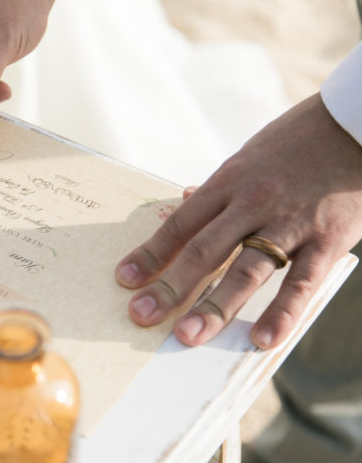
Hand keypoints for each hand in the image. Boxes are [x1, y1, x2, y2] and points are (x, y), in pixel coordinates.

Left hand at [115, 93, 361, 348]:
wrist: (357, 124)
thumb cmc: (297, 142)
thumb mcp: (249, 157)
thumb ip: (216, 189)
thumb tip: (180, 204)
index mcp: (229, 182)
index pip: (181, 225)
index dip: (151, 252)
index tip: (125, 278)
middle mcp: (252, 204)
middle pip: (204, 251)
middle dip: (170, 286)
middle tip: (140, 315)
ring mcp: (289, 223)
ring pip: (246, 270)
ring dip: (215, 305)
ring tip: (188, 335)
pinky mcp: (328, 239)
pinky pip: (302, 281)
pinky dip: (283, 311)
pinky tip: (263, 338)